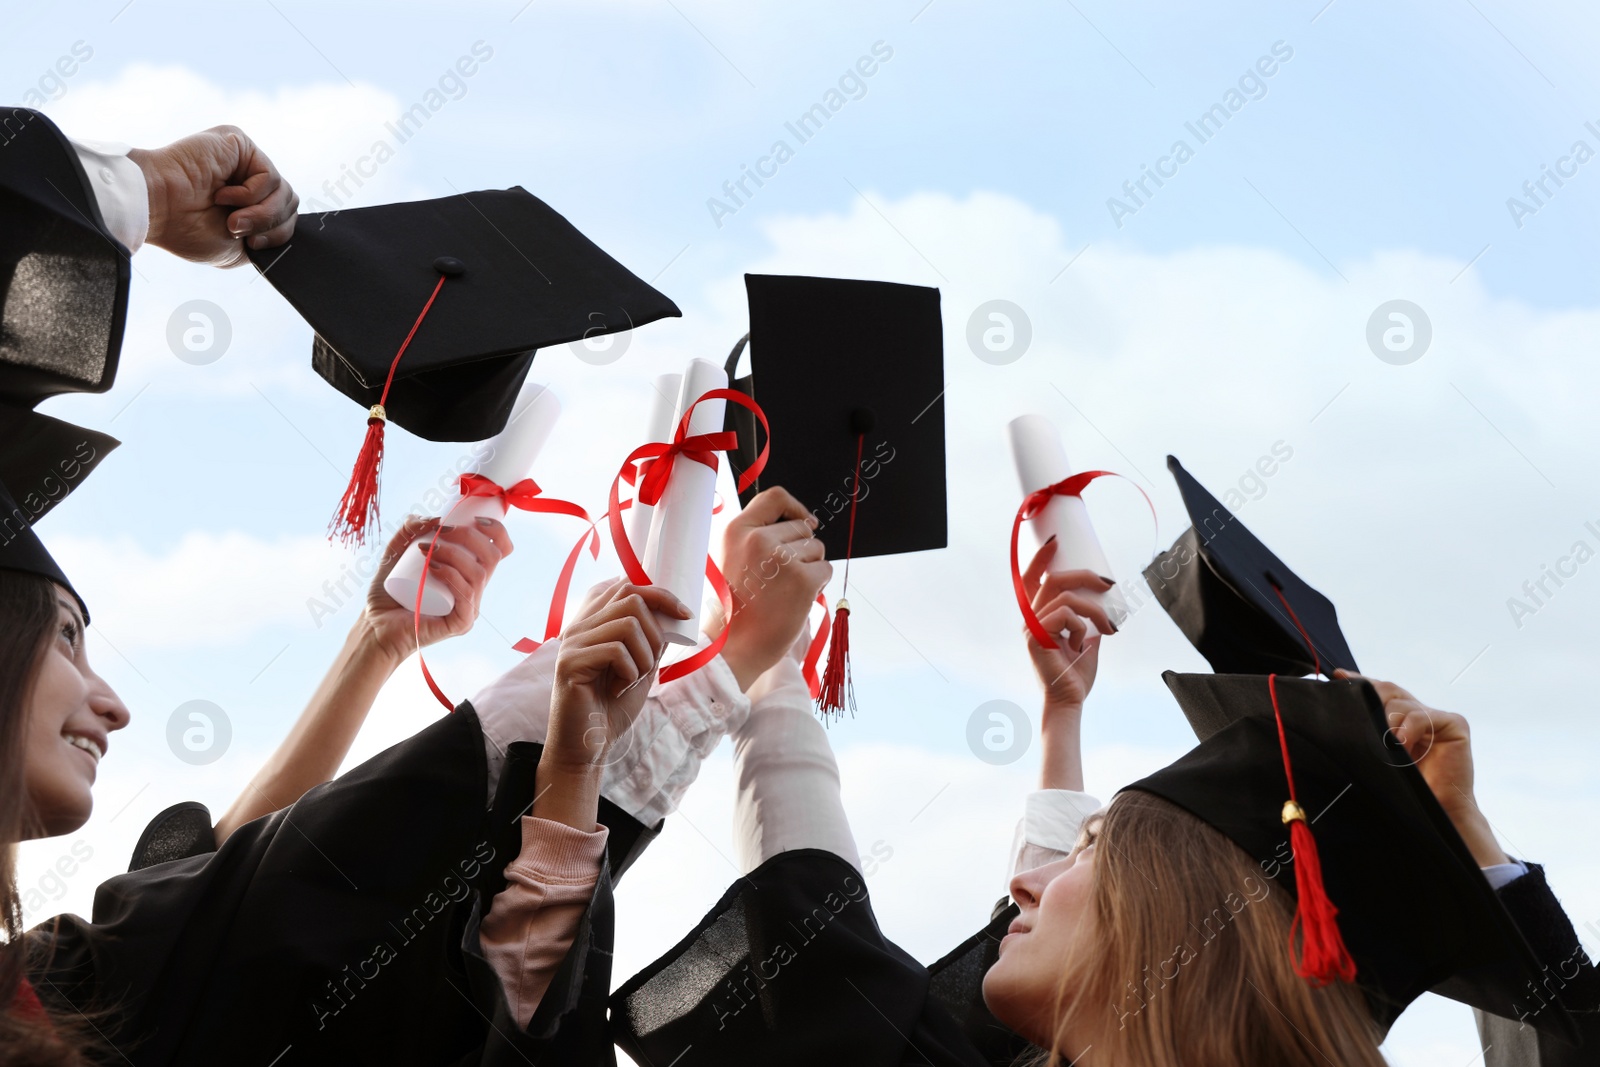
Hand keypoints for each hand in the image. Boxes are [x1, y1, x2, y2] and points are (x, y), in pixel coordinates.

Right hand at [128, 125, 296, 265]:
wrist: (157, 210)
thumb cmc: (185, 229)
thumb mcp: (237, 247)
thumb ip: (265, 235)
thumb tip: (288, 227)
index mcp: (247, 201)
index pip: (286, 215)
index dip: (279, 234)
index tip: (253, 245)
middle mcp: (248, 177)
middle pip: (290, 203)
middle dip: (270, 225)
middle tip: (238, 230)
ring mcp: (245, 159)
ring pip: (284, 192)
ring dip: (260, 214)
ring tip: (232, 219)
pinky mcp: (239, 143)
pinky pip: (269, 177)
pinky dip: (250, 195)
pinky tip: (222, 195)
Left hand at [359, 515, 511, 664]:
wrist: (375, 624)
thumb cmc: (389, 591)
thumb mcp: (396, 551)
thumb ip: (409, 529)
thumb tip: (436, 518)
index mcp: (469, 575)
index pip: (500, 551)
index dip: (497, 530)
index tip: (474, 519)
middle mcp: (475, 592)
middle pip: (493, 557)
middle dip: (469, 536)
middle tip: (439, 532)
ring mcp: (470, 610)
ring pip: (479, 574)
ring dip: (454, 554)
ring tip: (426, 550)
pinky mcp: (461, 624)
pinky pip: (466, 595)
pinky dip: (451, 576)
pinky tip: (432, 568)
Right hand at [546, 583, 690, 770]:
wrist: (588, 747)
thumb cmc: (613, 708)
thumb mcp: (642, 667)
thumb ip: (651, 640)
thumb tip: (673, 614)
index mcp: (594, 624)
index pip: (627, 586)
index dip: (661, 594)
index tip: (685, 615)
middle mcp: (580, 627)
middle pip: (632, 599)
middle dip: (655, 633)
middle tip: (649, 666)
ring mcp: (572, 643)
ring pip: (628, 625)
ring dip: (644, 657)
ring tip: (632, 680)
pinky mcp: (570, 663)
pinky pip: (616, 651)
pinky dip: (630, 673)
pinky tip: (619, 690)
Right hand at [713, 487, 832, 690]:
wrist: (735, 646)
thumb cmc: (737, 607)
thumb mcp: (734, 559)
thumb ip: (759, 536)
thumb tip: (804, 520)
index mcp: (737, 531)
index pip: (775, 496)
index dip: (795, 507)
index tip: (803, 520)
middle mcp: (759, 539)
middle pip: (802, 527)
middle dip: (802, 549)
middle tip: (782, 578)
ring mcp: (782, 559)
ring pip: (817, 548)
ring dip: (810, 567)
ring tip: (785, 590)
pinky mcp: (803, 579)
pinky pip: (826, 568)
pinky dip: (819, 584)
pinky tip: (797, 599)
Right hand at [1020, 538, 1115, 709]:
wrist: (1069, 699)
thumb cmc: (1076, 673)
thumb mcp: (1087, 639)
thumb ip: (1088, 621)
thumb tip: (1104, 605)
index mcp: (1038, 616)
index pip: (1032, 580)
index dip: (1041, 558)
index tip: (1055, 541)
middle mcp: (1030, 618)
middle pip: (1053, 580)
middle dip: (1083, 575)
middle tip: (1108, 583)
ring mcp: (1030, 627)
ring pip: (1066, 598)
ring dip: (1094, 610)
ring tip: (1108, 627)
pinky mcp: (1035, 636)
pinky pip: (1065, 615)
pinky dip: (1080, 626)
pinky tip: (1081, 644)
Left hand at [1334, 669, 1509, 867]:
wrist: (1435, 813)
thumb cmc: (1405, 788)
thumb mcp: (1378, 754)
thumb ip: (1367, 731)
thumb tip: (1339, 708)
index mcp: (1401, 718)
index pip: (1379, 690)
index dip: (1359, 682)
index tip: (1336, 676)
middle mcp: (1419, 713)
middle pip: (1388, 690)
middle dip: (1370, 700)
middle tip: (1363, 722)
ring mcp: (1438, 717)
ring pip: (1401, 703)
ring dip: (1387, 723)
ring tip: (1387, 746)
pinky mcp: (1454, 724)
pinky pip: (1420, 716)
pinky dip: (1407, 730)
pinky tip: (1402, 746)